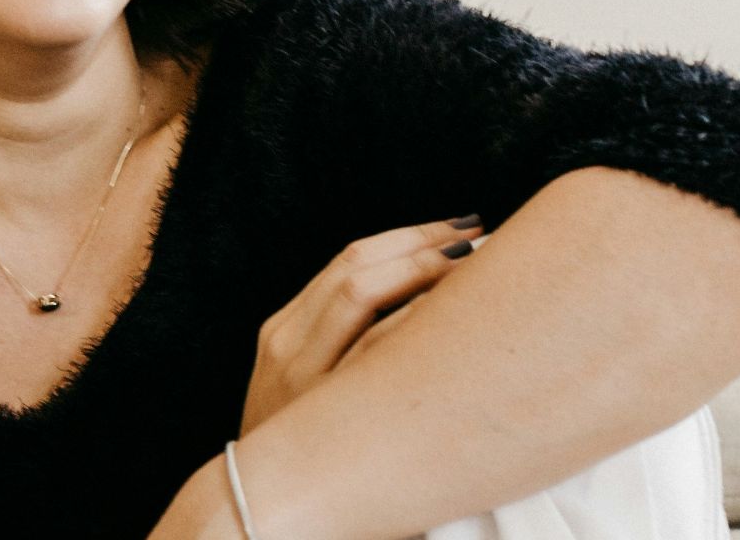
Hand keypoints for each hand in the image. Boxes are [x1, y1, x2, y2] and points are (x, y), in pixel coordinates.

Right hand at [239, 214, 483, 436]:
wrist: (257, 517)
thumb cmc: (302, 455)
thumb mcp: (304, 389)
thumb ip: (339, 347)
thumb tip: (419, 304)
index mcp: (283, 330)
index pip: (349, 258)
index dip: (409, 236)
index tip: (459, 229)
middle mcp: (287, 343)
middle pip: (358, 264)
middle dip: (424, 244)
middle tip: (482, 236)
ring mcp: (300, 374)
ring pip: (361, 291)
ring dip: (424, 269)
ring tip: (479, 264)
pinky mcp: (317, 407)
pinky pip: (370, 345)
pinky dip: (412, 316)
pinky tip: (455, 314)